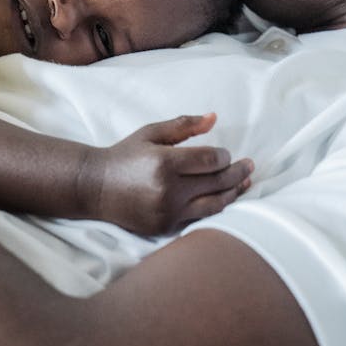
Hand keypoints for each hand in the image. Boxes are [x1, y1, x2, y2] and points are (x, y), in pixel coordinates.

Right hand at [88, 113, 252, 236]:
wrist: (95, 188)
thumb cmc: (125, 155)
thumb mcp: (151, 133)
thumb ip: (183, 125)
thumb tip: (214, 117)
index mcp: (164, 163)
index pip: (211, 160)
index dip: (225, 156)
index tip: (227, 153)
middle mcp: (168, 190)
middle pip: (217, 182)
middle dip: (238, 173)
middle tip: (249, 165)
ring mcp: (167, 213)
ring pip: (215, 205)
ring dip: (234, 193)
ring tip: (245, 183)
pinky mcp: (165, 228)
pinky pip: (200, 219)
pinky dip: (215, 208)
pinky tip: (225, 198)